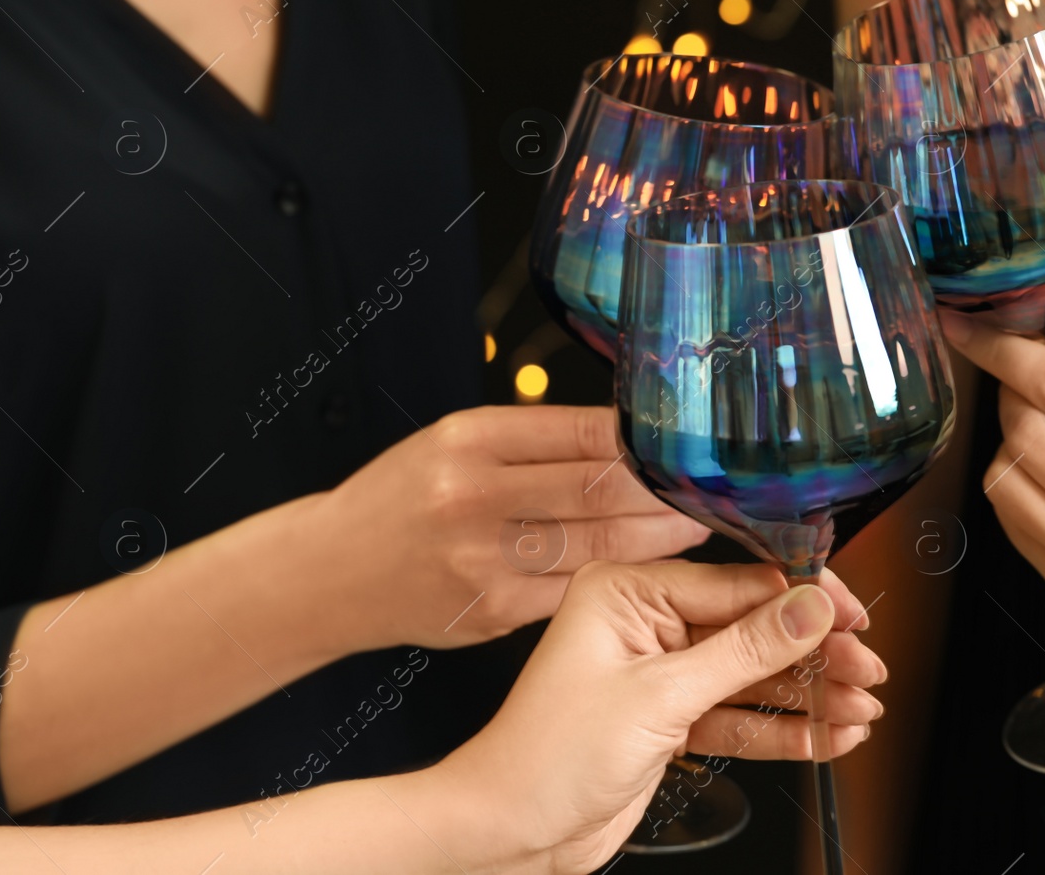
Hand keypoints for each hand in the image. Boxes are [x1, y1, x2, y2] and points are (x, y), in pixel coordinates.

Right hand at [306, 406, 710, 651]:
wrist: (329, 573)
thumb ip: (531, 439)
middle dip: (669, 492)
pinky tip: (654, 571)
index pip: (584, 432)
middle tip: (715, 490)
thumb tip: (626, 434)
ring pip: (598, 546)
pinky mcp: (492, 612)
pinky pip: (575, 592)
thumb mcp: (451, 442)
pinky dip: (622, 580)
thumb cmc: (401, 499)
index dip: (649, 442)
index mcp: (469, 440)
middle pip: (600, 490)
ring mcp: (483, 561)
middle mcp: (474, 497)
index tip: (690, 444)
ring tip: (700, 527)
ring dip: (661, 538)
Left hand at [431, 561, 884, 873]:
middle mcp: (644, 623)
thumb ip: (744, 652)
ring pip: (752, 676)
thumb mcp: (660, 697)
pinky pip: (739, 717)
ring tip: (861, 708)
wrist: (508, 833)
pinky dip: (783, 730)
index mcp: (627, 591)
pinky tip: (828, 734)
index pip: (736, 581)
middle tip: (867, 672)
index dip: (802, 600)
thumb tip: (810, 607)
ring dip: (808, 695)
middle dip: (814, 654)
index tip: (852, 616)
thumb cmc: (547, 756)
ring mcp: (659, 672)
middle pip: (752, 628)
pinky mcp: (670, 719)